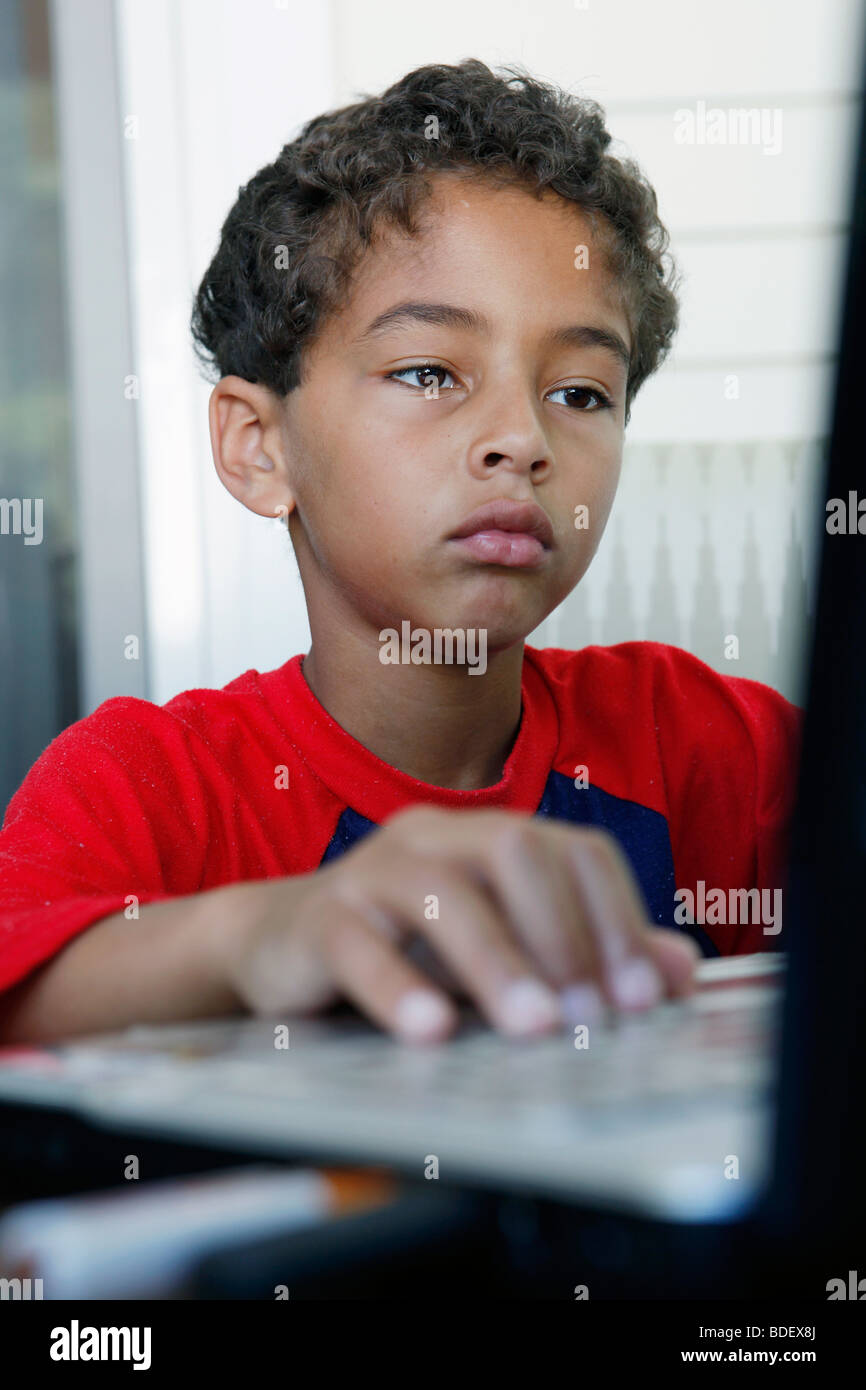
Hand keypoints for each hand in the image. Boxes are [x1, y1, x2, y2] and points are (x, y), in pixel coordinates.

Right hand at [224, 805, 699, 1041]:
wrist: (280, 942)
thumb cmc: (404, 945)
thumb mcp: (503, 948)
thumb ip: (584, 953)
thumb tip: (677, 970)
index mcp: (489, 837)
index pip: (574, 850)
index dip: (618, 917)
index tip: (644, 997)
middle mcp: (436, 838)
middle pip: (515, 851)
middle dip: (566, 934)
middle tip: (591, 1015)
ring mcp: (373, 870)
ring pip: (442, 893)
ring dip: (496, 961)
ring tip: (533, 1027)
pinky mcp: (319, 918)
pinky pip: (358, 945)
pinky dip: (398, 988)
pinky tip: (431, 1031)